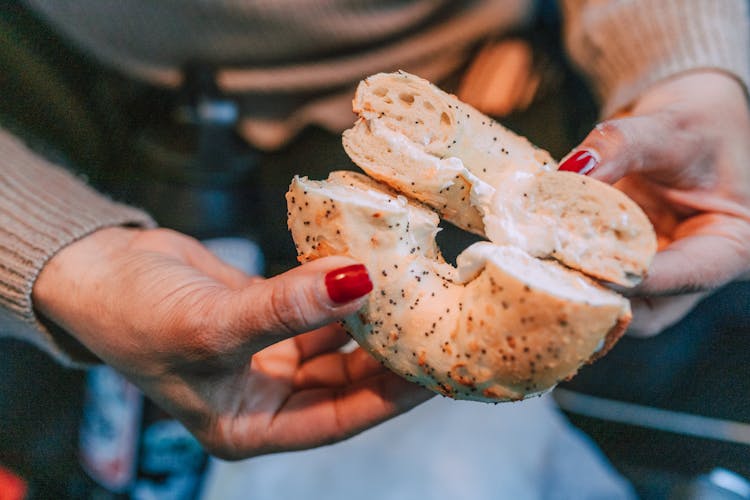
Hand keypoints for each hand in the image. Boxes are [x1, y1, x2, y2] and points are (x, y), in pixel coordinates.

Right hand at [32, 227, 430, 458]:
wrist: (96, 270)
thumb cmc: (135, 317)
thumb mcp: (212, 324)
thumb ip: (288, 307)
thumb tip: (360, 282)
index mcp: (250, 425)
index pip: (337, 418)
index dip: (387, 396)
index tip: (432, 369)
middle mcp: (264, 395)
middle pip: (344, 380)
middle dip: (387, 356)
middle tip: (433, 326)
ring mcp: (268, 352)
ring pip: (335, 341)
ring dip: (368, 318)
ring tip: (411, 294)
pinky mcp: (268, 313)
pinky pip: (316, 306)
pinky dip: (340, 289)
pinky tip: (370, 269)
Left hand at [559, 71, 749, 335]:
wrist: (689, 123)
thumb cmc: (697, 124)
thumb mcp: (666, 128)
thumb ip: (619, 147)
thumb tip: (567, 172)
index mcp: (732, 246)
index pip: (686, 276)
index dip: (634, 278)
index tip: (586, 267)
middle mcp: (697, 274)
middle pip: (648, 311)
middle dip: (598, 298)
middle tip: (547, 273)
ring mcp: (660, 278)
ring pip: (617, 307)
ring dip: (576, 291)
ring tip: (535, 267)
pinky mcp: (627, 270)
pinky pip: (596, 286)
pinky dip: (568, 274)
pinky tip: (536, 259)